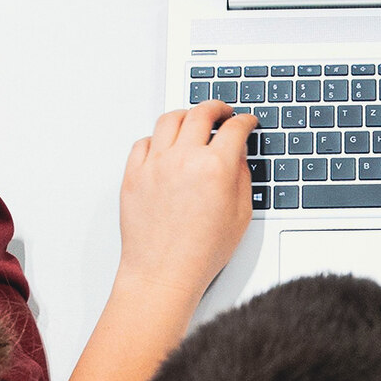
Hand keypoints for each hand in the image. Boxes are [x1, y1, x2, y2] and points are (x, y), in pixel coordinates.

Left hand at [116, 101, 258, 299]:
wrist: (164, 273)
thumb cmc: (200, 253)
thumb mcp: (241, 216)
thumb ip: (242, 177)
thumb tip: (238, 155)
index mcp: (215, 168)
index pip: (234, 128)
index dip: (245, 120)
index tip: (246, 121)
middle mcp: (184, 159)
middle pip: (201, 113)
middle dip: (216, 107)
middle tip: (222, 111)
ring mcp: (155, 165)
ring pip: (169, 119)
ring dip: (185, 115)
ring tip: (192, 120)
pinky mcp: (133, 175)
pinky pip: (143, 142)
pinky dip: (157, 138)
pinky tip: (164, 145)